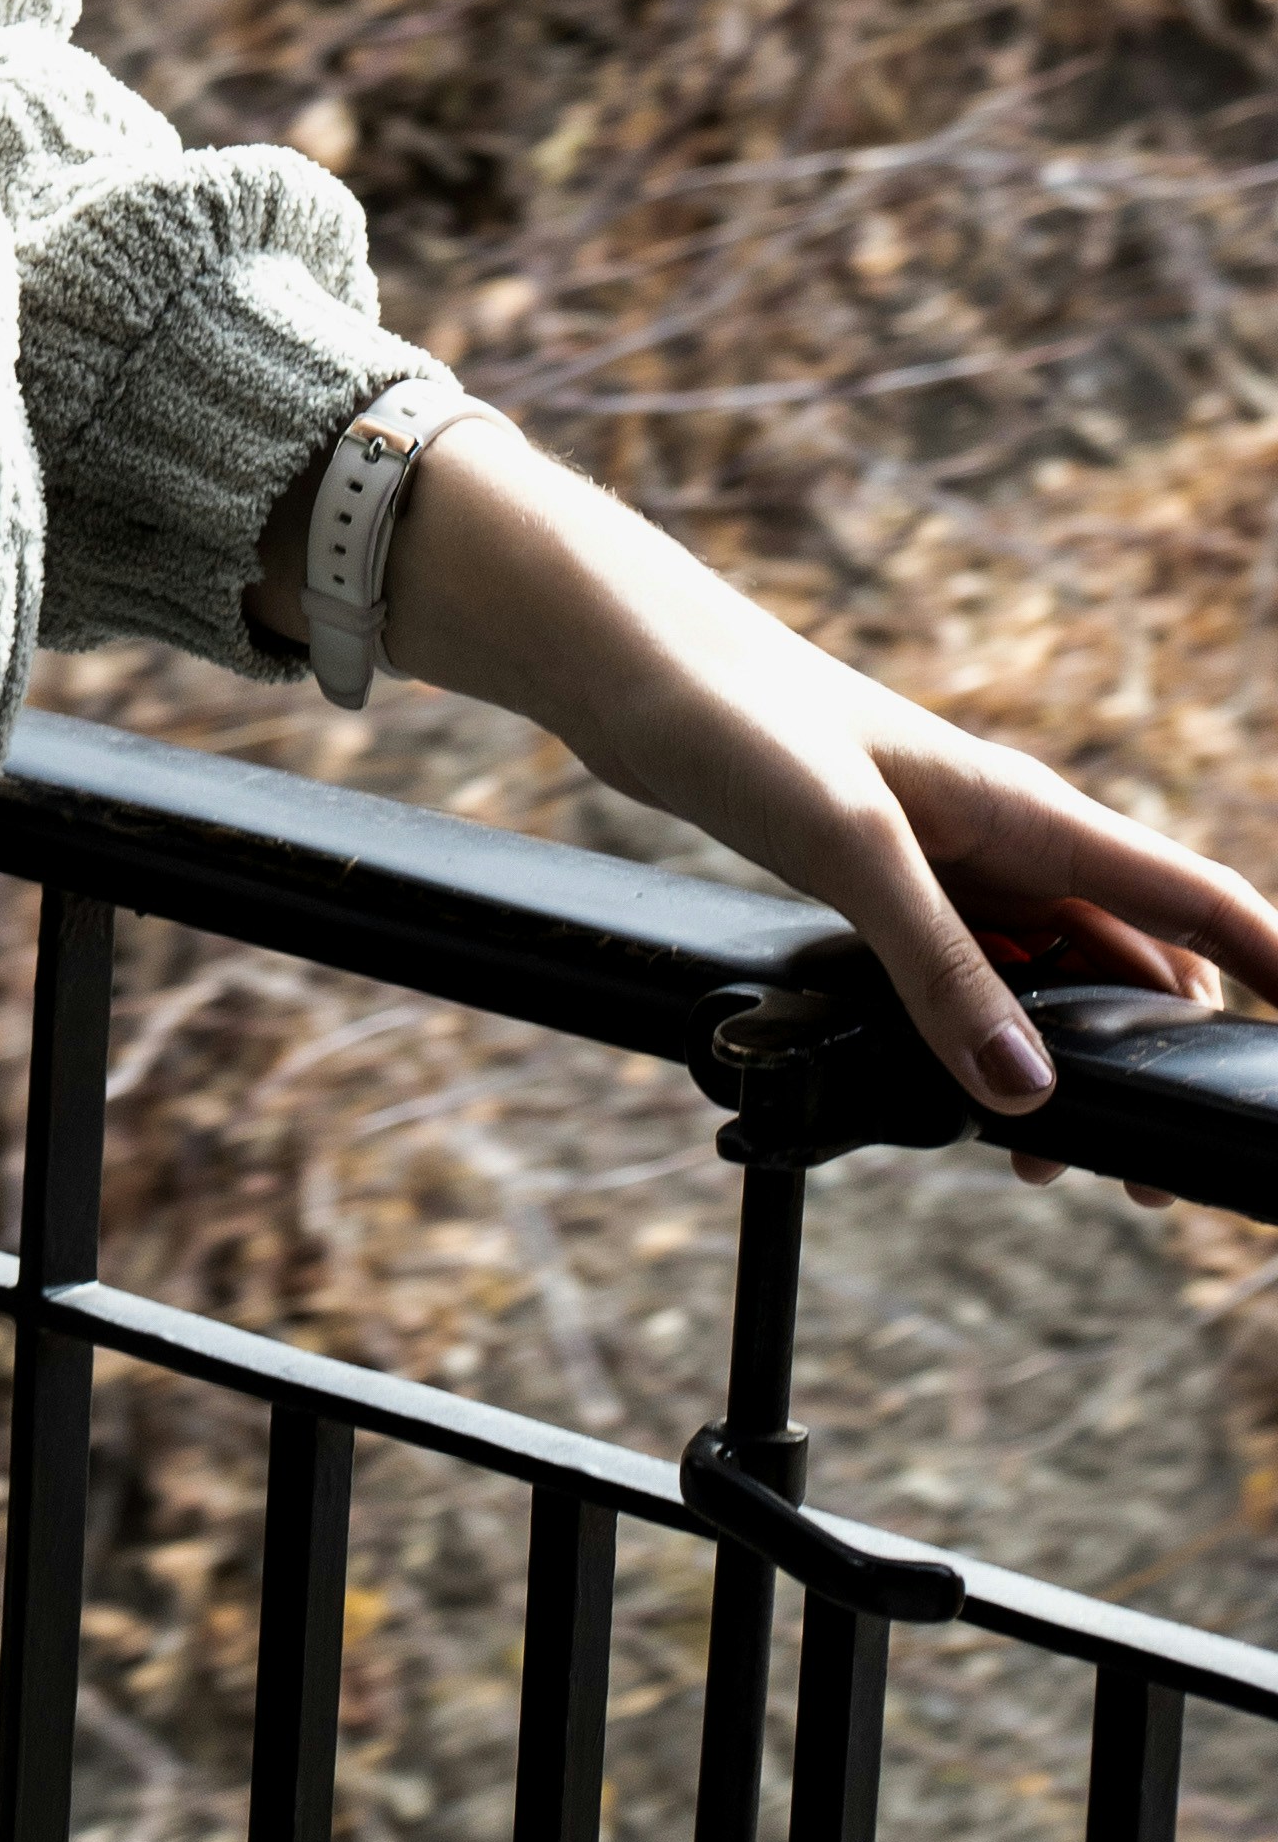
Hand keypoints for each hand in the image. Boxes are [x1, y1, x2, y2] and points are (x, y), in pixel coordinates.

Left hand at [327, 412, 1277, 1133]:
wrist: (627, 669)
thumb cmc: (741, 718)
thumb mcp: (851, 851)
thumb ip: (941, 972)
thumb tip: (1030, 1096)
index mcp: (1025, 812)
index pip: (1191, 897)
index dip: (1272, 966)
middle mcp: (1002, 836)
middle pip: (1128, 959)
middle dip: (1161, 1056)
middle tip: (1162, 1173)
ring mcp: (942, 859)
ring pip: (1046, 977)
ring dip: (1067, 1061)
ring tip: (1069, 1168)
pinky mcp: (878, 878)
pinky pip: (970, 973)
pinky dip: (988, 1038)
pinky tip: (973, 1103)